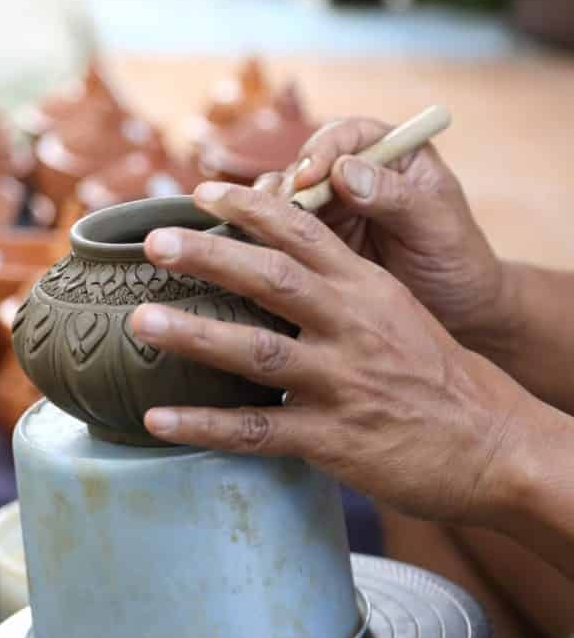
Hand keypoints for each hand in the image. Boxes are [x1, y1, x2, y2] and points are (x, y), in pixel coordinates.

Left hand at [130, 182, 530, 524]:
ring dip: (194, 334)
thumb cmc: (435, 372)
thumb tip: (266, 261)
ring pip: (257, 350)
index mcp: (364, 288)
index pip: (302, 231)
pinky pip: (258, 430)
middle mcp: (351, 325)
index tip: (201, 192)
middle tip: (154, 243)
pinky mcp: (333, 438)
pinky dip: (204, 425)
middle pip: (271, 278)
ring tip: (141, 321)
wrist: (495, 445)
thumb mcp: (394, 310)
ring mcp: (341, 381)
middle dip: (209, 255)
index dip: (248, 207)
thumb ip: (335, 284)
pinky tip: (156, 419)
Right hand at [254, 118, 505, 344]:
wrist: (456, 313)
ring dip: (270, 205)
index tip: (312, 176)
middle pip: (307, 161)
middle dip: (290, 182)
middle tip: (281, 208)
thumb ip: (395, 197)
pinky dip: (266, 231)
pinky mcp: (314, 237)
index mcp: (394, 154)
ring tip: (261, 226)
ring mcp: (332, 205)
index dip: (324, 150)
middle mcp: (357, 173)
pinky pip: (281, 226)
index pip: (349, 135)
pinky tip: (261, 245)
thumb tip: (343, 170)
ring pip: (288, 192)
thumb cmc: (457, 263)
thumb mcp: (436, 228)